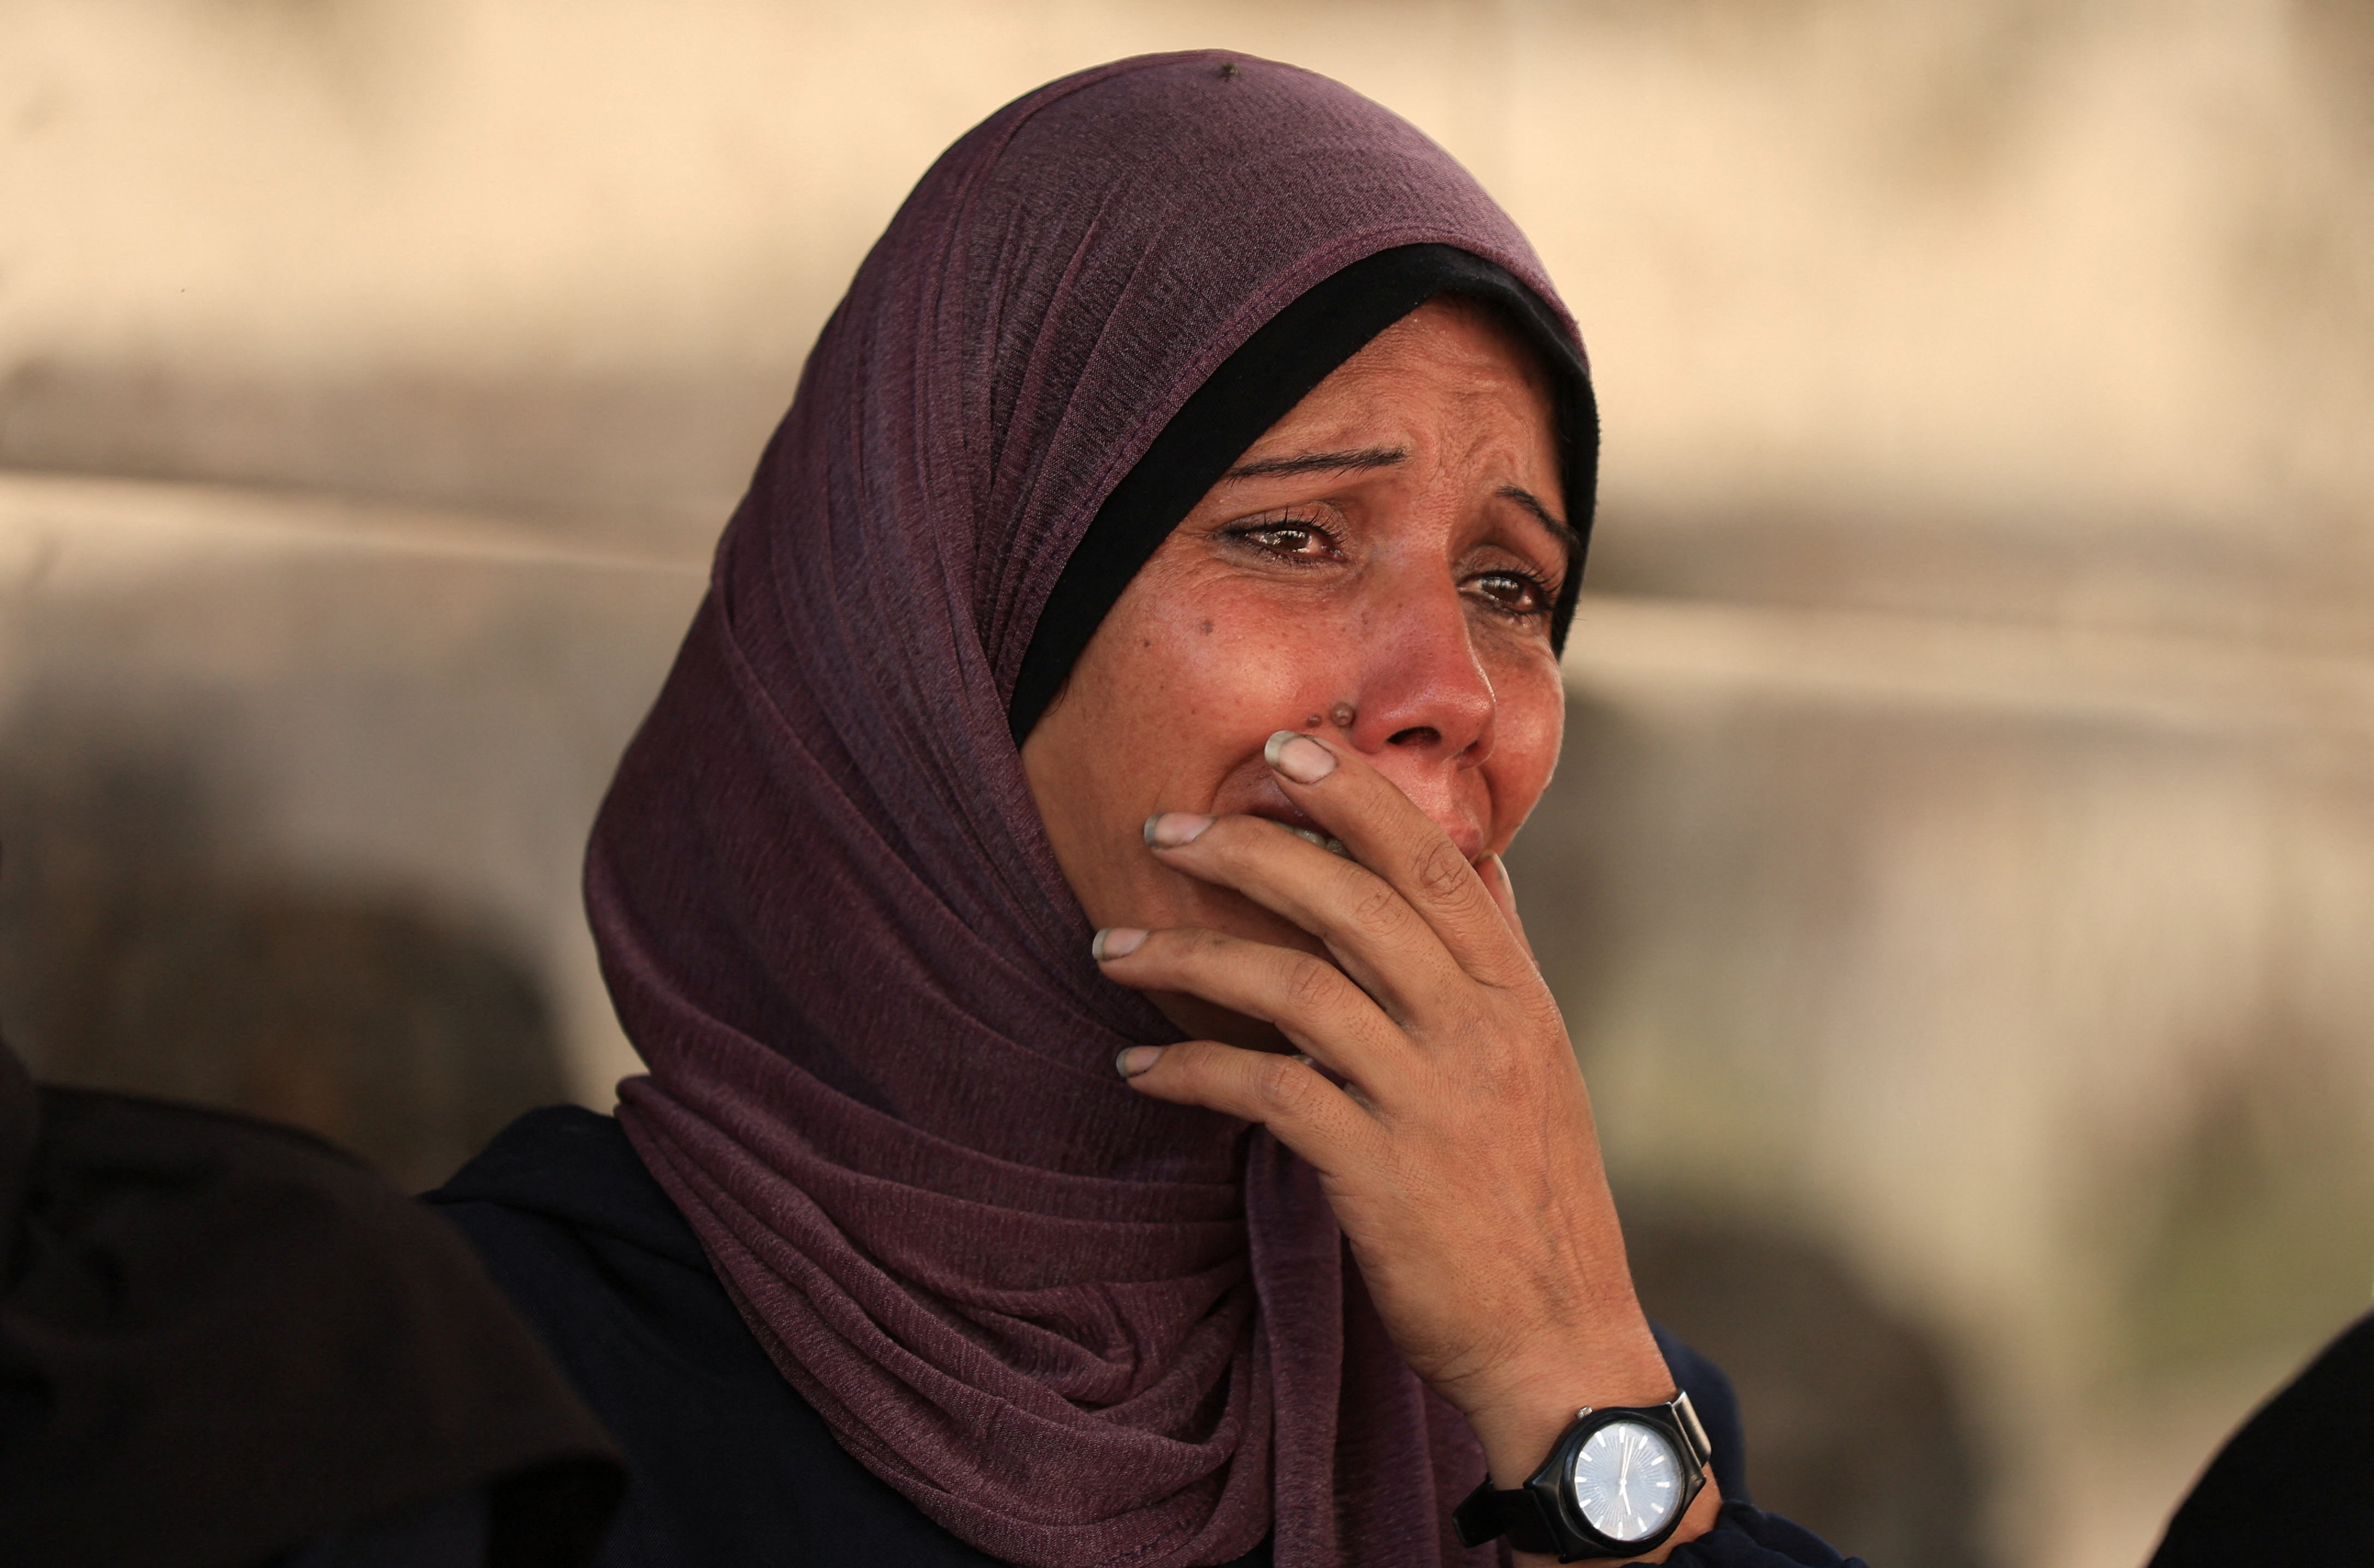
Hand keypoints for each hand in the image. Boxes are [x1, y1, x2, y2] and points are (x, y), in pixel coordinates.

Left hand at [1095, 730, 1718, 1560]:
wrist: (1563, 1342)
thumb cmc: (1534, 1198)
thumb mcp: (1538, 1062)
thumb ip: (1495, 963)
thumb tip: (1476, 865)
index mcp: (1516, 995)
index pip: (1435, 861)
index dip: (1356, 793)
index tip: (1285, 745)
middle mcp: (1479, 1031)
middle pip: (1356, 901)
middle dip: (1252, 849)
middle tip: (1167, 827)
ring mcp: (1431, 1101)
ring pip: (1297, 986)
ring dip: (1191, 955)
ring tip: (1112, 946)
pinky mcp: (1379, 1173)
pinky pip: (1267, 1092)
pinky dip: (1192, 1070)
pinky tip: (1138, 1067)